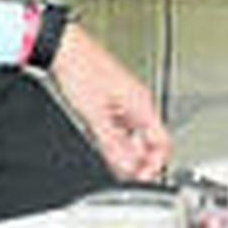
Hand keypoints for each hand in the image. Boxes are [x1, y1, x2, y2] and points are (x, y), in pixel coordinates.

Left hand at [50, 24, 170, 181]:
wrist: (64, 49)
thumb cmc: (80, 69)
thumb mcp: (95, 115)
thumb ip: (112, 144)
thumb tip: (126, 168)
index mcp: (141, 104)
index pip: (163, 143)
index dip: (154, 165)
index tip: (139, 178)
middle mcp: (137, 102)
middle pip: (150, 142)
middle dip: (138, 161)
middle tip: (122, 174)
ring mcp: (125, 101)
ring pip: (134, 136)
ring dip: (125, 152)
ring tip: (110, 161)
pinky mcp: (112, 101)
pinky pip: (122, 127)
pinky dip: (115, 140)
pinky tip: (102, 144)